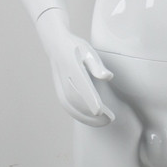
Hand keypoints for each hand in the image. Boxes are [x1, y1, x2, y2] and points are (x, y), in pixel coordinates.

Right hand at [36, 10, 114, 126]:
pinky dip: (79, 115)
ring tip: (104, 122)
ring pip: (70, 106)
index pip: (82, 84)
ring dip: (86, 117)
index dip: (90, 98)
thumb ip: (97, 65)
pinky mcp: (59, 90)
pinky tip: (92, 119)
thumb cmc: (76, 47)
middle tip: (111, 119)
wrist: (55, 43)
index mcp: (71, 65)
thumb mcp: (89, 51)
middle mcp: (63, 76)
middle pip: (76, 99)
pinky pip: (67, 106)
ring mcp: (58, 84)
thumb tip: (108, 77)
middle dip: (92, 112)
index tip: (100, 111)